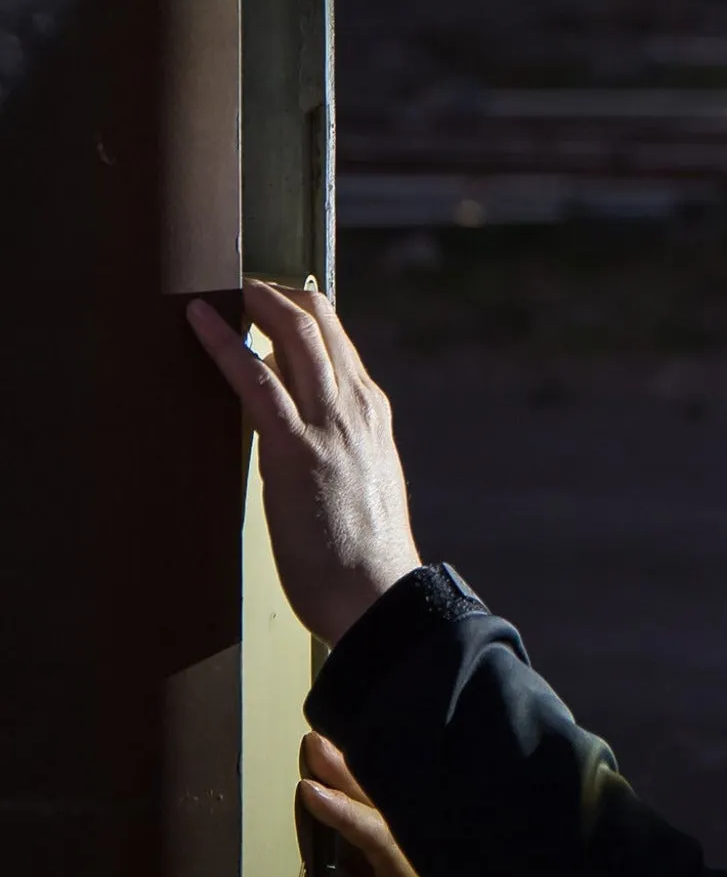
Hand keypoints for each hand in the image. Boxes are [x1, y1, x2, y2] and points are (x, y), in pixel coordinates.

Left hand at [186, 279, 421, 645]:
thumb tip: (301, 424)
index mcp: (374, 416)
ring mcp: (330, 426)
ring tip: (227, 289)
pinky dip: (224, 344)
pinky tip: (199, 320)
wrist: (377, 591)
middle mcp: (357, 409)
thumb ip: (339, 446)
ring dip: (258, 306)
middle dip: (281, 296)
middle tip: (247, 285)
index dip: (309, 313)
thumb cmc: (366, 554)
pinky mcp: (296, 449)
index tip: (278, 301)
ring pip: (296, 339)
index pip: (342, 344)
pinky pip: (256, 381)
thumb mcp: (363, 483)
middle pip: (322, 326)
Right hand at [274, 733, 475, 876]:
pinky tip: (324, 783)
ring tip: (318, 744)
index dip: (348, 815)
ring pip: (377, 817)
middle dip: (350, 777)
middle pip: (385, 814)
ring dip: (347, 783)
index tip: (311, 791)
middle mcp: (420, 870)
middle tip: (315, 741)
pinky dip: (346, 807)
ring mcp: (405, 871)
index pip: (385, 842)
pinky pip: (366, 835)